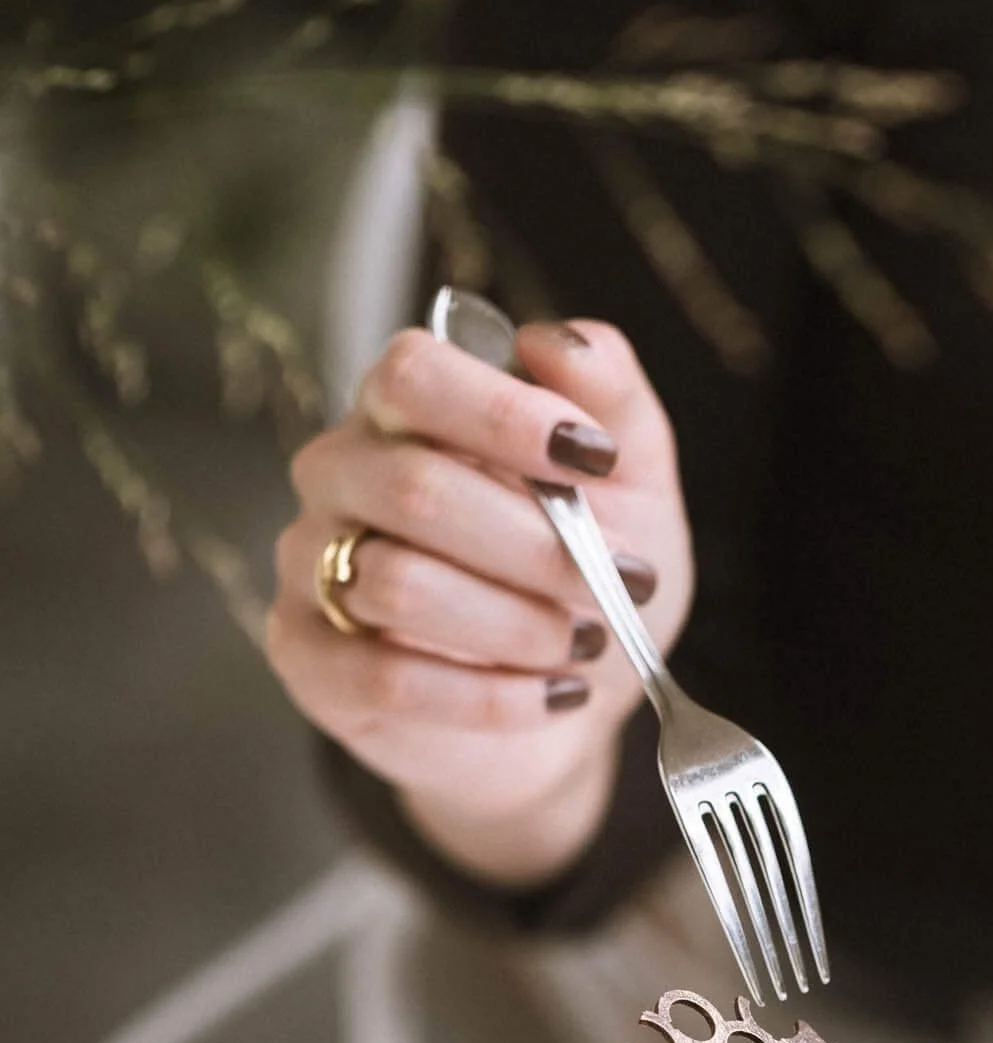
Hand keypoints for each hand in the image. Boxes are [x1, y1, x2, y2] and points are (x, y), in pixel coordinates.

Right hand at [267, 319, 693, 884]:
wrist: (566, 701)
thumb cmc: (583, 576)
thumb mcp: (633, 485)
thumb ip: (612, 402)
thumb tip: (558, 341)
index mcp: (405, 411)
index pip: (412, 374)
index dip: (503, 413)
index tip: (594, 458)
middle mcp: (340, 475)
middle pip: (414, 488)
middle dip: (538, 544)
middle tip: (624, 579)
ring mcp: (310, 567)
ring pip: (399, 586)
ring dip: (517, 623)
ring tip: (589, 641)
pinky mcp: (309, 660)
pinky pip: (386, 678)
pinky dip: (489, 695)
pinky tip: (552, 694)